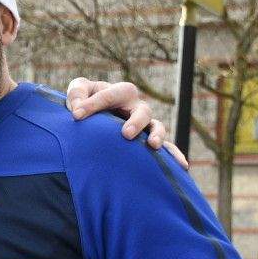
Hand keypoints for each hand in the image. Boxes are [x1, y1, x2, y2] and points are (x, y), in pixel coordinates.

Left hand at [65, 78, 188, 169]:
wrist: (92, 119)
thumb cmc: (86, 101)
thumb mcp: (78, 92)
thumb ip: (77, 93)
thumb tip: (78, 108)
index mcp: (121, 92)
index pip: (110, 96)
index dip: (93, 104)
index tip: (76, 115)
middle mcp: (136, 108)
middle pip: (143, 111)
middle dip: (136, 122)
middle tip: (126, 134)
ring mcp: (144, 126)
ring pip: (157, 127)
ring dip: (157, 136)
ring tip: (153, 146)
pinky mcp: (145, 142)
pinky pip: (165, 148)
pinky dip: (173, 155)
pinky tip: (181, 166)